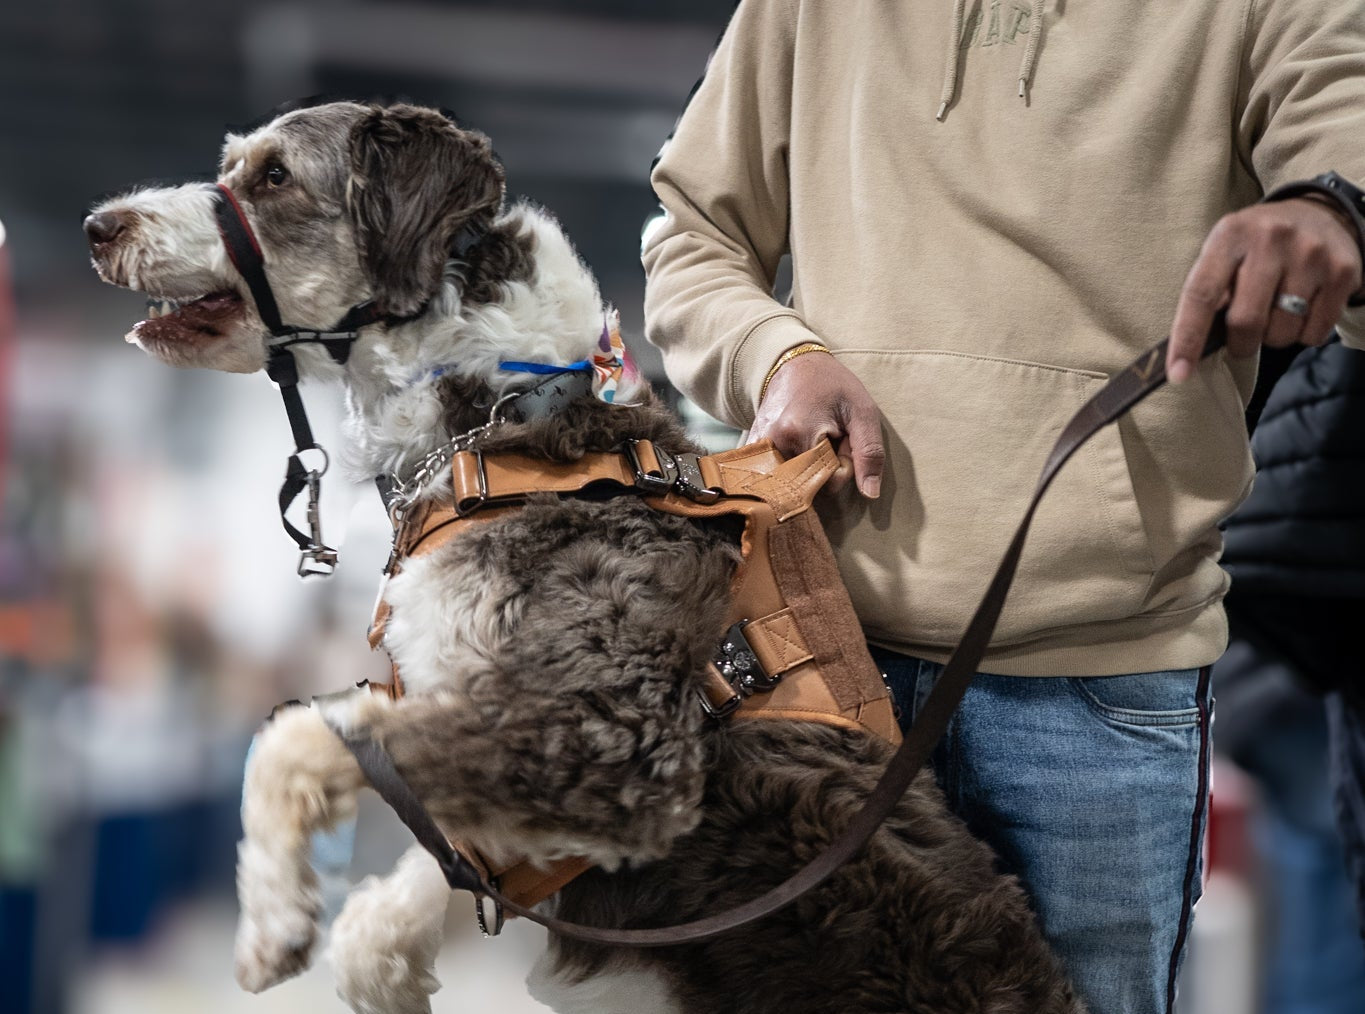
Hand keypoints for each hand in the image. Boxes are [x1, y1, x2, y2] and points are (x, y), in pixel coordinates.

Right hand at [749, 351, 884, 497]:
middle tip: (827, 438)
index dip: (842, 466)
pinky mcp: (751, 448)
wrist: (796, 364)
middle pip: (807, 485)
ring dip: (806, 469)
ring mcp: (757, 446)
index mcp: (801, 432)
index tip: (841, 440)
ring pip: (790, 483)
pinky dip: (787, 470)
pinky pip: (772, 477)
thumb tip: (870, 493)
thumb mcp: (863, 412)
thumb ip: (870, 453)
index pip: (829, 483)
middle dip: (822, 469)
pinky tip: (792, 447)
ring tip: (809, 439)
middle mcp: (773, 442)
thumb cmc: (834, 386)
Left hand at [1168, 197, 1362, 381]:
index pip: (1201, 294)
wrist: (1320, 213)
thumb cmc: (1257, 244)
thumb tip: (1192, 346)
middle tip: (1242, 340)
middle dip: (1240, 344)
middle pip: (1245, 321)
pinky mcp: (1343, 272)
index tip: (1178, 373)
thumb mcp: (1226, 251)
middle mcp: (1271, 240)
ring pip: (1282, 333)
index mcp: (1231, 235)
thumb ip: (1210, 290)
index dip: (1187, 338)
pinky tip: (1302, 310)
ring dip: (1273, 338)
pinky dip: (1303, 334)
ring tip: (1276, 314)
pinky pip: (1314, 333)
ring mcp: (1311, 255)